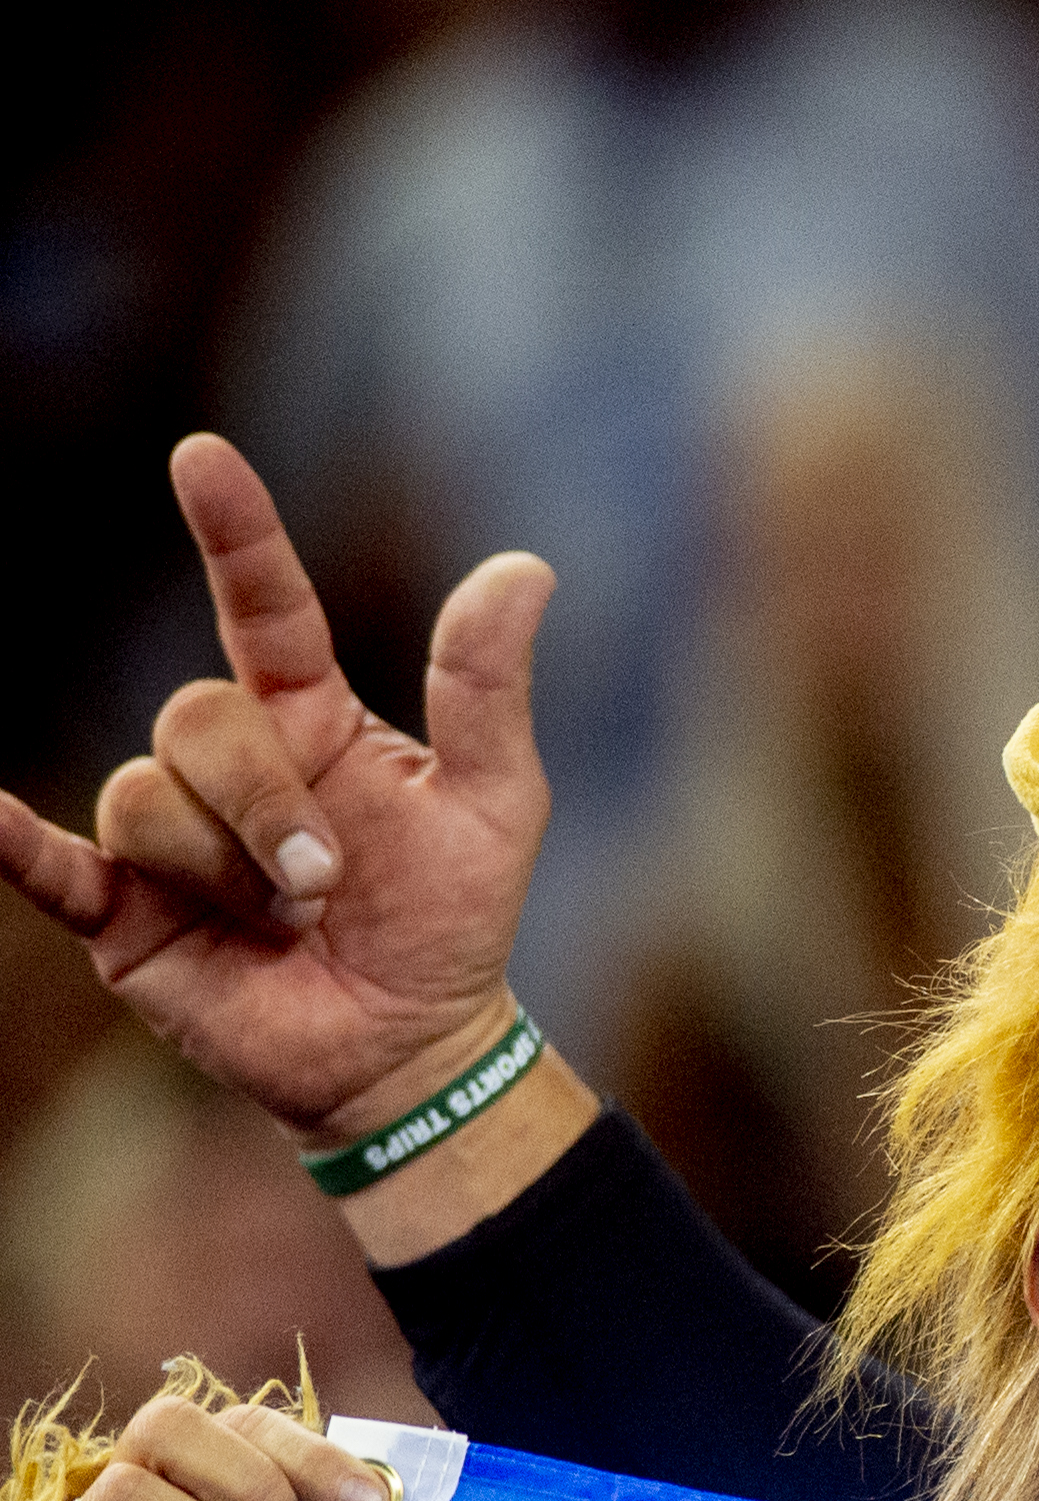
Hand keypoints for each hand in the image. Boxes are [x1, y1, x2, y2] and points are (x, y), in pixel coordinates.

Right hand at [0, 437, 553, 1142]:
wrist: (408, 1042)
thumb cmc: (452, 916)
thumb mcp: (494, 801)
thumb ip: (487, 688)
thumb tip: (525, 567)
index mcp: (311, 717)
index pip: (262, 604)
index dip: (235, 533)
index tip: (203, 457)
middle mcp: (228, 761)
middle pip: (197, 719)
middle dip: (264, 802)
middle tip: (327, 880)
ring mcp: (165, 833)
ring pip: (147, 798)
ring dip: (227, 867)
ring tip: (287, 921)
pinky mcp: (120, 912)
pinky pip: (50, 864)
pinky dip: (10, 844)